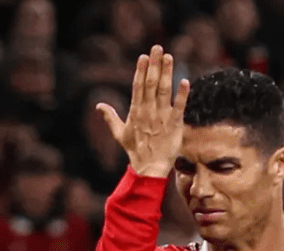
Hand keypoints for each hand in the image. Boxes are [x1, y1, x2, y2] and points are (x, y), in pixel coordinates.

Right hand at [97, 44, 189, 177]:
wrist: (149, 168)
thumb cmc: (135, 150)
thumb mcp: (119, 133)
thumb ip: (110, 117)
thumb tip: (98, 105)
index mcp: (136, 112)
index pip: (138, 87)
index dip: (141, 70)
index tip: (144, 56)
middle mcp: (148, 112)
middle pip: (151, 84)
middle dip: (154, 65)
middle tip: (158, 48)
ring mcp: (162, 118)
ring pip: (164, 92)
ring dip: (167, 74)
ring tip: (169, 57)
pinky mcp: (174, 126)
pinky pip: (179, 108)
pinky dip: (182, 95)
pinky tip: (185, 82)